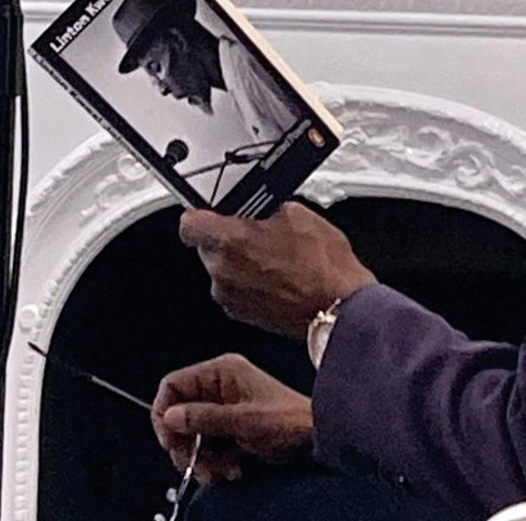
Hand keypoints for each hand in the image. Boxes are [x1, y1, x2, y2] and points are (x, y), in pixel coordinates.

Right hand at [152, 353, 312, 482]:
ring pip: (192, 435)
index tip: (169, 441)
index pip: (173, 384)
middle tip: (194, 463)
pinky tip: (231, 469)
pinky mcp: (230, 427)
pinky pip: (207, 446)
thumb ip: (205, 418)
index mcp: (223, 371)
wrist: (317, 438)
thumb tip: (171, 417)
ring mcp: (225, 406)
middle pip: (179, 414)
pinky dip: (214, 462)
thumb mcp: (244, 420)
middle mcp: (221, 385)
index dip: (165, 413)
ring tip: (220, 470)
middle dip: (185, 444)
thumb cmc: (290, 420)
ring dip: (201, 459)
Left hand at [179, 201, 373, 335]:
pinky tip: (276, 275)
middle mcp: (222, 272)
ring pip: (221, 269)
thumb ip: (265, 209)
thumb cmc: (322, 266)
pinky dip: (248, 281)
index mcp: (230, 241)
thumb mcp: (297, 213)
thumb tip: (261, 209)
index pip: (189, 224)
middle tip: (255, 230)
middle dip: (227, 237)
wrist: (336, 306)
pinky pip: (234, 289)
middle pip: (206, 246)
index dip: (199, 213)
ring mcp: (230, 297)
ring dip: (238, 260)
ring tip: (272, 254)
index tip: (209, 210)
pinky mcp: (241, 315)